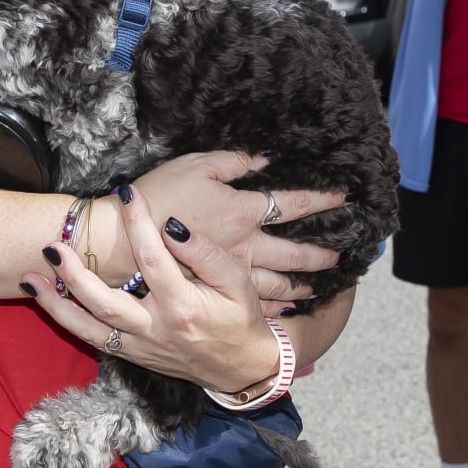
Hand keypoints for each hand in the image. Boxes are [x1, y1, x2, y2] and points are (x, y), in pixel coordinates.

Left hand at [23, 186, 279, 393]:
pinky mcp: (132, 355)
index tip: (126, 191)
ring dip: (56, 302)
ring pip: (88, 327)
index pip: (153, 258)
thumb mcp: (239, 283)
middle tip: (53, 244)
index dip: (138, 222)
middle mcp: (155, 329)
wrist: (243, 368)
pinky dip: (66, 319)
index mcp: (183, 307)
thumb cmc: (242, 318)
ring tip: (30, 276)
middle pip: (104, 302)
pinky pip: (92, 340)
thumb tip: (171, 226)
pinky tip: (45, 298)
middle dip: (75, 273)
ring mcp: (140, 346)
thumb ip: (206, 254)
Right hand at [129, 152, 343, 300]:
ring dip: (302, 284)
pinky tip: (284, 308)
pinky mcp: (216, 292)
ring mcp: (232, 274)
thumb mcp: (196, 166)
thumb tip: (263, 158)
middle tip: (343, 254)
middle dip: (322, 253)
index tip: (345, 198)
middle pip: (295, 253)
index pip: (293, 204)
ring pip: (278, 284)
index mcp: (243, 212)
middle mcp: (246, 247)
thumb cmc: (158, 197)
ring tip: (319, 285)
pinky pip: (252, 305)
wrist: (121, 243)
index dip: (322, 199)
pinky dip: (274, 307)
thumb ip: (233, 162)